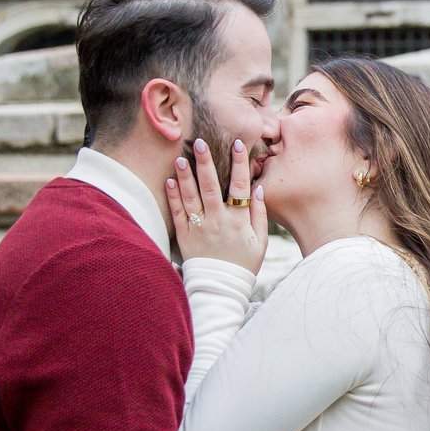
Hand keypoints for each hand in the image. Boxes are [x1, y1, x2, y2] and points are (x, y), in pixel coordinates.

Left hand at [167, 138, 268, 274]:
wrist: (221, 288)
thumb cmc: (244, 264)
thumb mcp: (260, 242)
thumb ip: (260, 214)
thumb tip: (258, 190)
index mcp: (238, 221)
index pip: (239, 186)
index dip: (239, 164)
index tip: (237, 144)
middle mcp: (217, 221)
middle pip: (211, 186)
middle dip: (205, 162)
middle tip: (199, 142)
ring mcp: (199, 228)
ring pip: (191, 197)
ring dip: (185, 176)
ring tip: (181, 158)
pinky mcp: (185, 236)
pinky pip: (178, 213)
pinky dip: (173, 196)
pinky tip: (169, 181)